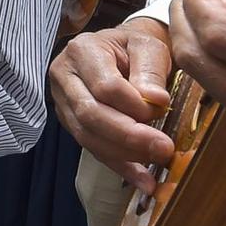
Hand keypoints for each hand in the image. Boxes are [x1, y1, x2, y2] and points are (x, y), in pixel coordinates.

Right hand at [49, 21, 174, 193]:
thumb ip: (151, 70)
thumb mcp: (148, 45)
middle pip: (90, 115)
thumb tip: (155, 101)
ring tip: (154, 166)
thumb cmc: (135, 46)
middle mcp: (64, 77)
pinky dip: (118, 166)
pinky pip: (92, 149)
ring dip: (123, 155)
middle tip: (163, 149)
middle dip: (128, 136)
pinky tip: (141, 179)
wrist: (121, 49)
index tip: (162, 110)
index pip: (105, 86)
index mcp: (82, 50)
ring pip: (87, 136)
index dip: (134, 105)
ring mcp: (62, 103)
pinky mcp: (71, 124)